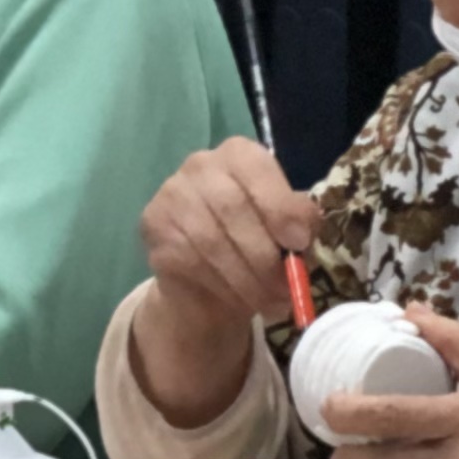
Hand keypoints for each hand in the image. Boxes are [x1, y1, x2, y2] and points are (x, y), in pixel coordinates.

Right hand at [134, 141, 318, 423]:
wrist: (206, 278)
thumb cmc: (256, 241)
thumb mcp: (286, 228)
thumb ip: (298, 221)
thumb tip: (304, 231)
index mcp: (239, 155)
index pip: (257, 169)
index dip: (280, 207)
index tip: (299, 243)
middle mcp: (200, 165)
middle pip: (233, 208)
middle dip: (265, 256)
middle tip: (287, 288)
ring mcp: (172, 195)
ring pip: (211, 241)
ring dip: (247, 280)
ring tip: (271, 303)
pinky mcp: (153, 228)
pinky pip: (191, 261)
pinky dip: (223, 287)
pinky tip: (240, 301)